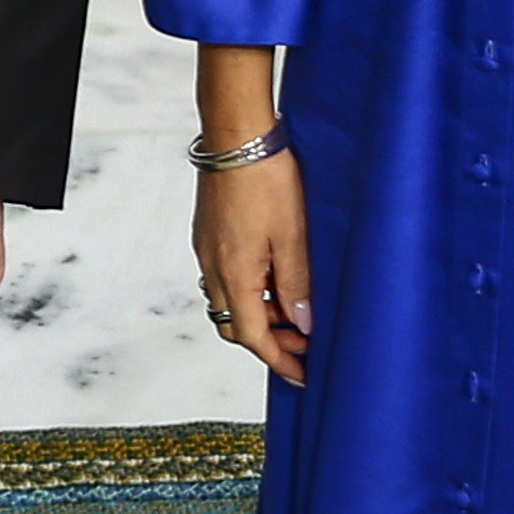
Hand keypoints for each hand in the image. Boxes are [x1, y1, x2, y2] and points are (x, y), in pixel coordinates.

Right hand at [195, 150, 312, 388]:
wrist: (236, 137)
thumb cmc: (266, 180)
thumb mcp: (293, 236)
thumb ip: (296, 284)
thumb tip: (301, 323)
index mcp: (234, 273)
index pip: (252, 335)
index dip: (278, 359)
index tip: (301, 375)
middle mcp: (213, 267)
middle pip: (235, 324)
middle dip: (269, 341)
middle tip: (305, 343)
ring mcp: (208, 251)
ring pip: (231, 301)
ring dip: (262, 314)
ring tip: (297, 309)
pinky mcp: (209, 235)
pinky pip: (227, 278)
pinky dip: (251, 290)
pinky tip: (276, 278)